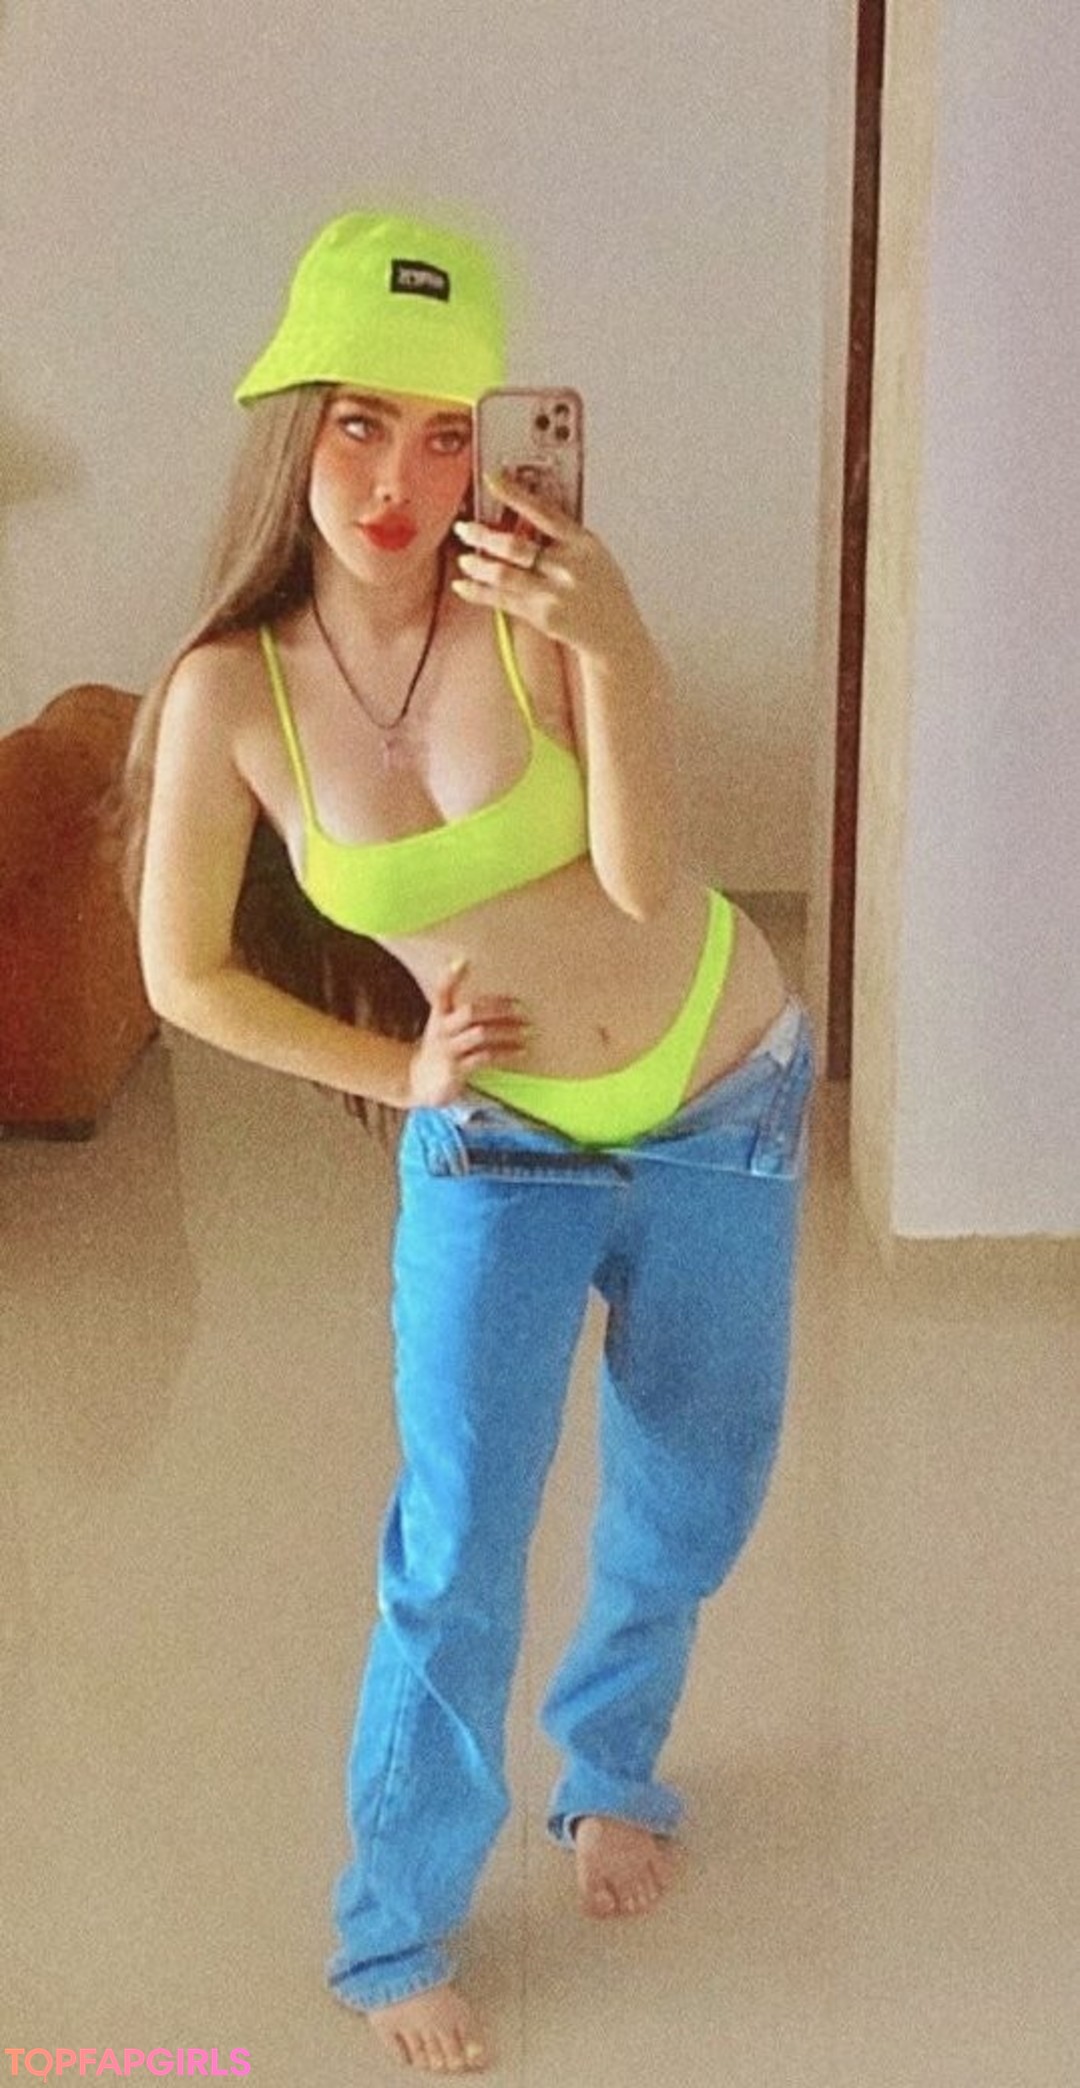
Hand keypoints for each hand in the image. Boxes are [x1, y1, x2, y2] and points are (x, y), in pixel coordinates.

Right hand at [407, 956, 530, 1107]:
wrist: (421, 1083)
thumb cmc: (442, 1048)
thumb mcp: (444, 1024)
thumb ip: (458, 1005)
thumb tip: (469, 970)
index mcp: (438, 1016)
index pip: (441, 992)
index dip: (450, 977)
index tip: (465, 961)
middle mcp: (441, 1030)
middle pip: (469, 1012)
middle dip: (497, 1007)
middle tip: (521, 1006)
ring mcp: (448, 1050)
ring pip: (480, 1034)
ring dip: (507, 1030)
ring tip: (527, 1029)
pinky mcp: (456, 1069)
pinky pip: (485, 1057)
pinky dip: (506, 1052)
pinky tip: (520, 1050)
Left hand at [451, 471, 649, 670]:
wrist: (616, 634)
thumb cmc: (605, 593)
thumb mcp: (595, 554)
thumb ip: (565, 536)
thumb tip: (528, 514)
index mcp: (582, 543)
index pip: (544, 511)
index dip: (514, 494)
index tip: (492, 479)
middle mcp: (567, 567)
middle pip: (517, 546)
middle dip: (484, 535)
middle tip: (465, 528)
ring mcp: (553, 593)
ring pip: (505, 574)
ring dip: (478, 565)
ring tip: (465, 558)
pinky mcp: (542, 616)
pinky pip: (502, 601)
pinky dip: (478, 593)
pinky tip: (463, 586)